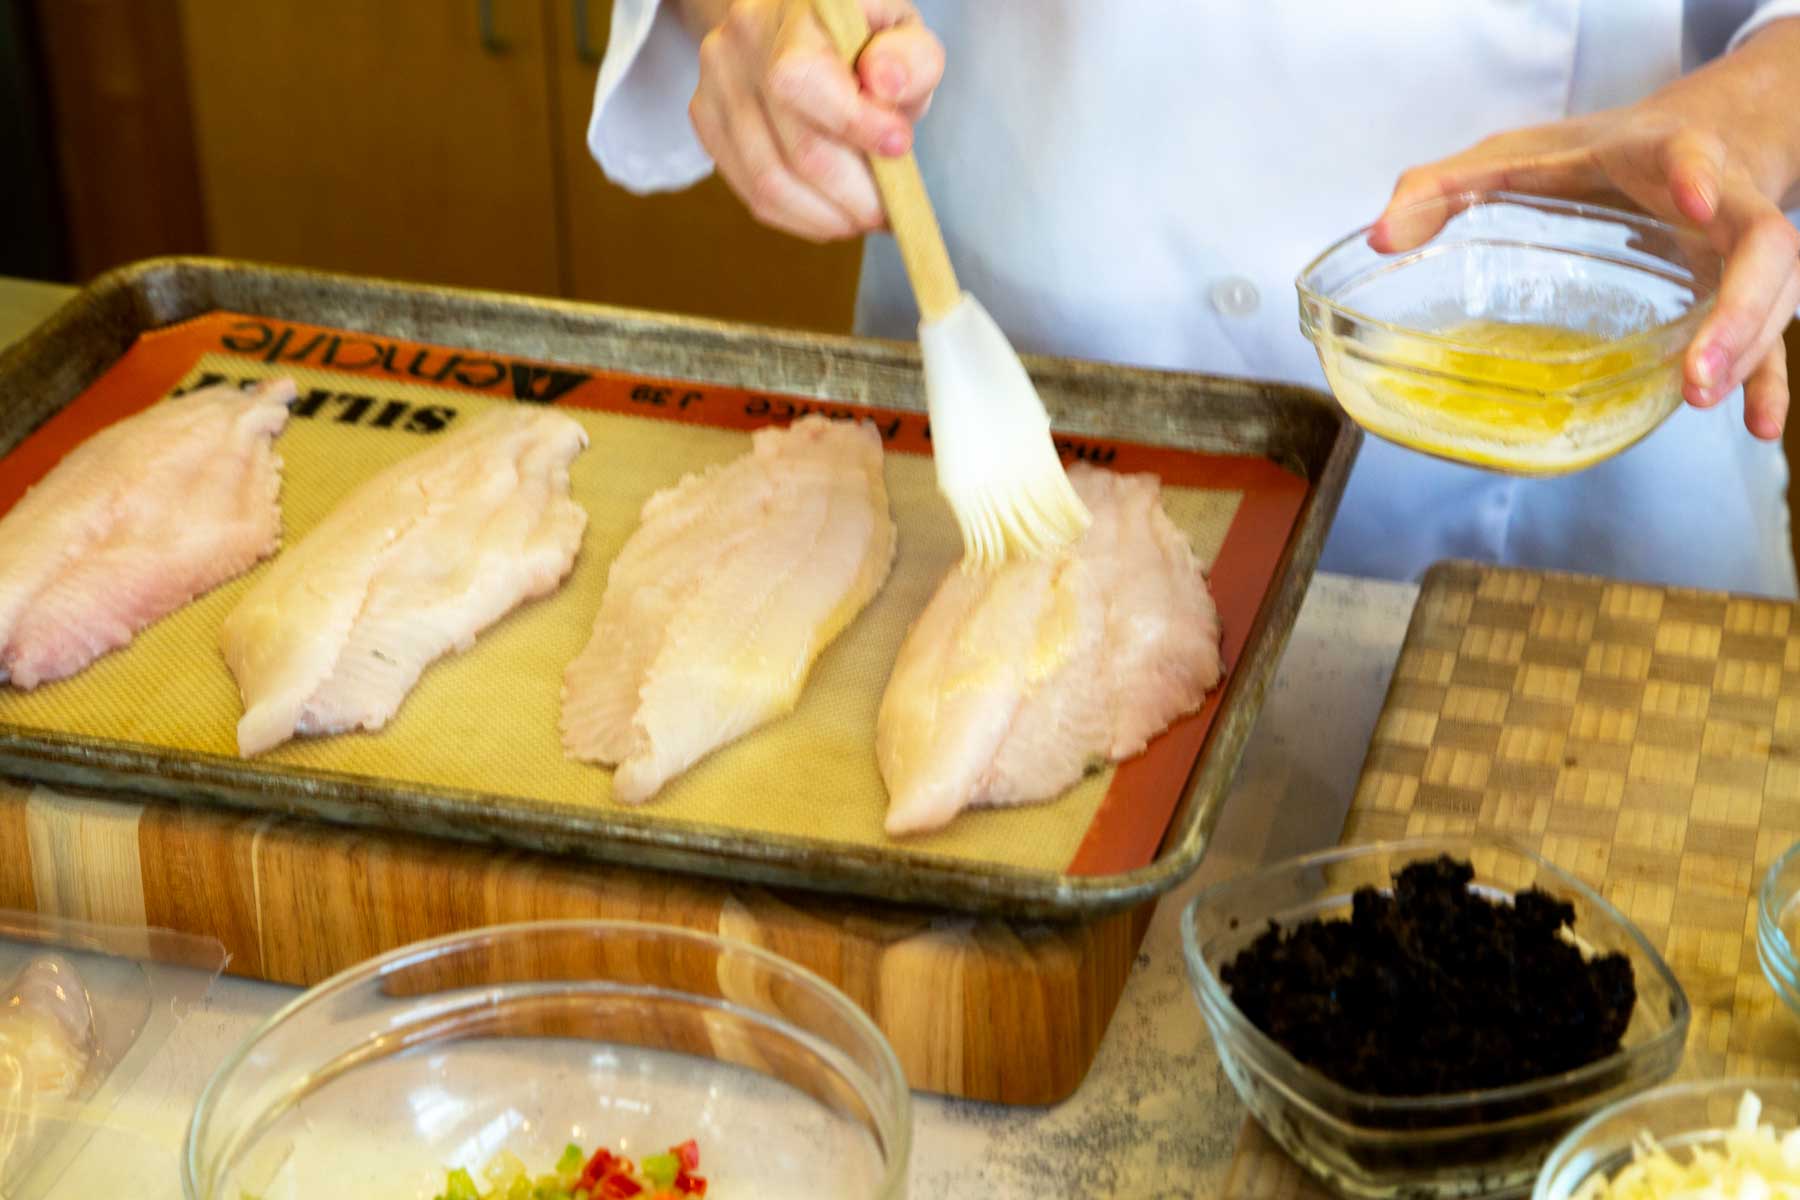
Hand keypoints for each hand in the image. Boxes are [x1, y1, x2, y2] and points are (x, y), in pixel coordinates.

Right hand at [685, 0, 943, 241]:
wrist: (806, 30)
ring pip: (769, 183)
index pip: (803, 78)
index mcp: (794, 7)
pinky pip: (753, 194)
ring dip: (829, 216)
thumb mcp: (904, 36)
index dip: (854, 124)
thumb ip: (911, 58)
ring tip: (863, 216)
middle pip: (795, 147)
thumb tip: (885, 85)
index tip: (899, 147)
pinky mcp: (705, 119)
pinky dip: (801, 217)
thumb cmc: (864, 41)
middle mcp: (744, 38)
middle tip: (888, 210)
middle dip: (854, 194)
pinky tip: (831, 211)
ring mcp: (715, 81)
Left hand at [1371, 24, 1799, 439]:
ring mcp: (1735, 252)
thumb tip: (1382, 236)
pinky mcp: (1742, 293)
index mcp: (1659, 157)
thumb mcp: (1511, 156)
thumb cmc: (1591, 158)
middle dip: (1741, 306)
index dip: (1697, 173)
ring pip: (1776, 295)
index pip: (1690, 154)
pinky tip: (1758, 426)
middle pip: (1763, 245)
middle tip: (1697, 369)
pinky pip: (1771, 341)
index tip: (1693, 198)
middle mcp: (1718, 201)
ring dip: (1747, 350)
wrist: (1683, 140)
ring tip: (1698, 397)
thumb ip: (1441, 186)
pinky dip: (1767, 383)